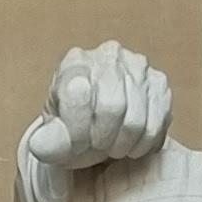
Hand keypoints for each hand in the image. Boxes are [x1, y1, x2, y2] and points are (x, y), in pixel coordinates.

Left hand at [22, 42, 171, 201]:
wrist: (98, 127)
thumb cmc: (73, 130)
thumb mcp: (52, 139)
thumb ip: (45, 143)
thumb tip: (42, 145)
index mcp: (74, 62)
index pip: (78, 93)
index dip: (77, 130)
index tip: (76, 144)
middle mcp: (108, 55)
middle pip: (112, 107)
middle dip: (103, 139)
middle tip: (98, 146)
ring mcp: (137, 65)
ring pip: (136, 119)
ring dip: (122, 145)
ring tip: (113, 145)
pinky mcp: (159, 83)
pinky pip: (156, 123)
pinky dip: (142, 144)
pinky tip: (131, 142)